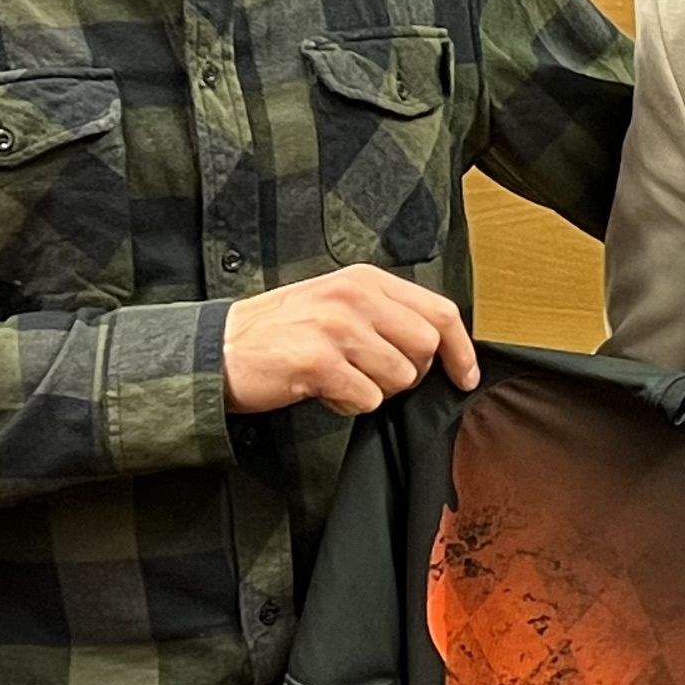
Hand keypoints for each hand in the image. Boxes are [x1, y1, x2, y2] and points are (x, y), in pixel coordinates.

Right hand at [222, 267, 478, 415]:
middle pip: (426, 348)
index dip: (461, 350)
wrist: (219, 349)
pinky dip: (348, 404)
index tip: (466, 377)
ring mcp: (336, 327)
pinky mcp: (318, 361)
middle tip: (373, 376)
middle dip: (410, 374)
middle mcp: (354, 296)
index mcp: (365, 280)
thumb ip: (386, 315)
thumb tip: (441, 347)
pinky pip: (366, 399)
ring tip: (339, 378)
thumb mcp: (338, 304)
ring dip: (374, 390)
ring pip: (399, 378)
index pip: (440, 312)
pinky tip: (322, 390)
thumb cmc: (282, 331)